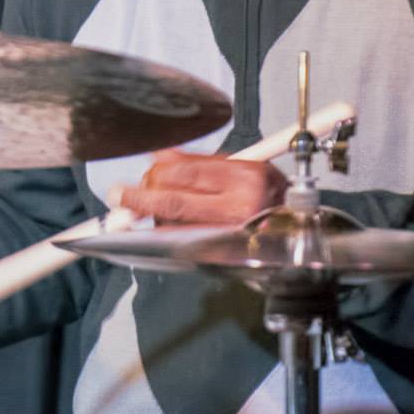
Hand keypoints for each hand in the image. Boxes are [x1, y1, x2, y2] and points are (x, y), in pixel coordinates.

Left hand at [114, 150, 288, 225]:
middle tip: (120, 196)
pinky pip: (182, 241)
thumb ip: (200, 164)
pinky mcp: (220, 256)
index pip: (187, 173)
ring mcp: (228, 235)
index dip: (157, 170)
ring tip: (138, 208)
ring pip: (174, 224)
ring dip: (152, 216)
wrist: (293, 232)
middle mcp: (238, 208)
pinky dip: (165, 232)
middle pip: (175, 202)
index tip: (141, 167)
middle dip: (141, 198)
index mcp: (246, 178)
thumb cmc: (267, 196)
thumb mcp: (242, 167)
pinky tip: (160, 224)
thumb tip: (160, 156)